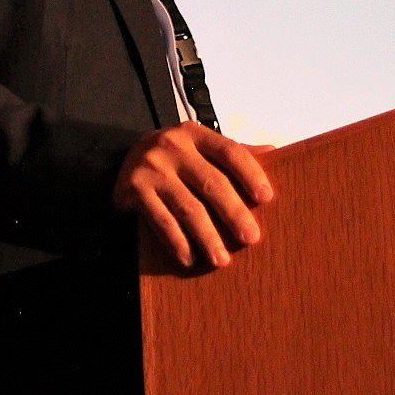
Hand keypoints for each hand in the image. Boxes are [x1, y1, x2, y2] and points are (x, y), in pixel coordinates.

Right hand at [112, 121, 275, 269]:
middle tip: (251, 238)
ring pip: (187, 207)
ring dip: (208, 237)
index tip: (266, 198)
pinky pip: (161, 221)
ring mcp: (151, 169)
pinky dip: (177, 242)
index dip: (250, 174)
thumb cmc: (173, 159)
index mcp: (194, 134)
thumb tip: (273, 151)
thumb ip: (230, 152)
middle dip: (234, 213)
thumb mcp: (197, 148)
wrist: (121, 161)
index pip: (229, 151)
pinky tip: (190, 258)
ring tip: (222, 260)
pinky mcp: (132, 190)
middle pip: (212, 183)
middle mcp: (172, 147)